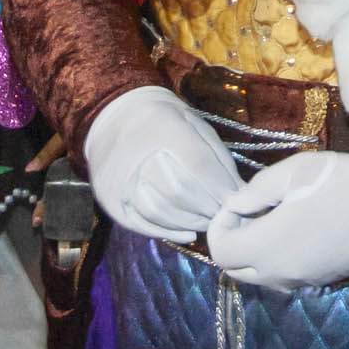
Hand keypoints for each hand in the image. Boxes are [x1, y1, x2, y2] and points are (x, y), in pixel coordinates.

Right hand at [83, 85, 241, 243]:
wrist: (116, 116)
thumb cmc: (165, 120)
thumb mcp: (195, 125)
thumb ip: (217, 158)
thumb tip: (239, 194)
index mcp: (162, 126)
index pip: (198, 164)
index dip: (221, 186)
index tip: (237, 200)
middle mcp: (135, 152)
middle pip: (178, 190)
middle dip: (207, 207)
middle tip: (224, 215)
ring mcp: (118, 178)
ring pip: (159, 211)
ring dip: (190, 221)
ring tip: (208, 221)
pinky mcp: (109, 199)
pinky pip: (141, 223)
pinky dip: (169, 232)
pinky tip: (188, 232)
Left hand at [207, 151, 348, 290]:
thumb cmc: (345, 180)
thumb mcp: (295, 172)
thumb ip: (256, 191)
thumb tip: (235, 204)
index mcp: (269, 246)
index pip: (219, 251)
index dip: (219, 224)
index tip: (238, 201)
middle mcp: (280, 273)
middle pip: (234, 270)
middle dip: (233, 241)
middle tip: (252, 210)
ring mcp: (302, 282)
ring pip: (259, 277)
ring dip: (254, 252)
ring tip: (274, 217)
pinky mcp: (321, 282)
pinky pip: (283, 278)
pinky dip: (276, 259)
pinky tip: (296, 230)